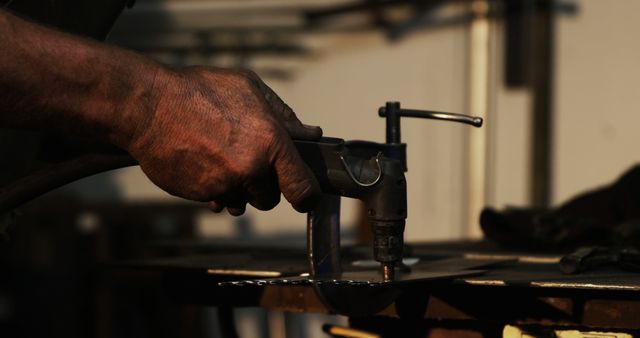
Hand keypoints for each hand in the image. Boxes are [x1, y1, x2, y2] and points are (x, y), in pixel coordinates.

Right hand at [126, 67, 322, 214]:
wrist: (148, 107)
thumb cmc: (200, 91)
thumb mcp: (249, 88)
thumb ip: (284, 116)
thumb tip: (311, 134)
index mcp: (271, 141)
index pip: (302, 187)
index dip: (306, 197)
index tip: (304, 199)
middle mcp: (252, 167)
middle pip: (270, 199)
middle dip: (263, 187)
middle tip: (247, 163)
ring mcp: (225, 184)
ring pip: (243, 203)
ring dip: (238, 190)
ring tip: (221, 160)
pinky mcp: (202, 194)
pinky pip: (218, 202)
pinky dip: (215, 191)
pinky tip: (204, 167)